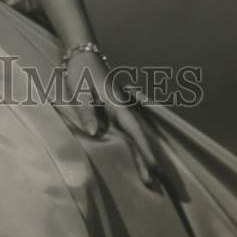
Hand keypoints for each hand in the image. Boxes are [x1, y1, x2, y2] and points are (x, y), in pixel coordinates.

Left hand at [63, 50, 162, 188]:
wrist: (82, 53)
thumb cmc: (81, 71)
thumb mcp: (80, 90)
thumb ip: (87, 111)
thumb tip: (94, 134)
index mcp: (117, 104)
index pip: (134, 131)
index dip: (144, 150)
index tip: (154, 168)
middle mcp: (122, 109)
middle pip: (138, 138)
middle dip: (147, 160)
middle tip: (156, 183)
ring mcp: (119, 110)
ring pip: (134, 136)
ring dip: (141, 156)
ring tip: (150, 178)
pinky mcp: (113, 111)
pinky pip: (126, 132)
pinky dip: (133, 147)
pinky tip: (134, 159)